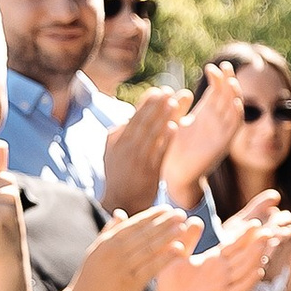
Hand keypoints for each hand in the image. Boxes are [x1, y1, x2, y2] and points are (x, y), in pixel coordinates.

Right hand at [70, 203, 200, 290]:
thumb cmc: (92, 276)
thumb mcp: (96, 251)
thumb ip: (109, 232)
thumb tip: (120, 213)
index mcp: (107, 242)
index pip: (133, 225)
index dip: (152, 215)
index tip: (167, 208)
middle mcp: (114, 252)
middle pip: (144, 234)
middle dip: (164, 222)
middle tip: (180, 213)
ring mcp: (122, 267)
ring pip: (149, 248)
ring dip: (167, 236)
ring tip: (183, 227)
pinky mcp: (130, 283)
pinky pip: (151, 267)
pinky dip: (165, 257)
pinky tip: (179, 249)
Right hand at [99, 85, 178, 215]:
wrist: (121, 201)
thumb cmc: (121, 172)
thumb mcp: (115, 150)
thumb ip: (124, 131)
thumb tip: (137, 112)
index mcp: (115, 139)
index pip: (133, 116)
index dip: (147, 102)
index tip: (159, 90)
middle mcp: (124, 147)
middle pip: (142, 121)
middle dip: (155, 104)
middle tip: (168, 90)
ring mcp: (136, 159)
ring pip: (151, 133)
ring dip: (163, 116)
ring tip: (173, 102)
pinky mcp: (148, 172)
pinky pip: (158, 152)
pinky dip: (166, 139)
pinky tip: (174, 127)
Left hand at [156, 214, 283, 290]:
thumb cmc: (171, 282)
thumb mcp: (178, 256)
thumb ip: (188, 239)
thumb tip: (196, 219)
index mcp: (213, 259)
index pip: (232, 244)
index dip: (243, 234)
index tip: (255, 222)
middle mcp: (222, 271)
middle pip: (243, 255)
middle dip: (255, 243)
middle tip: (268, 231)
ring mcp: (224, 285)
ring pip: (244, 269)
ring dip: (255, 257)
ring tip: (264, 244)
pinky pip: (239, 289)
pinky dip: (249, 281)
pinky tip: (258, 272)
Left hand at [159, 63, 242, 208]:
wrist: (175, 175)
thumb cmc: (173, 150)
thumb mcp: (175, 124)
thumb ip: (179, 108)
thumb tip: (181, 91)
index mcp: (205, 116)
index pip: (216, 92)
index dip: (218, 79)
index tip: (211, 66)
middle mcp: (215, 123)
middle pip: (228, 97)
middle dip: (229, 81)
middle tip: (226, 66)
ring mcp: (220, 134)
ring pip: (234, 110)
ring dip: (235, 96)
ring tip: (232, 82)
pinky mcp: (222, 146)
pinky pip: (234, 130)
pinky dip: (236, 116)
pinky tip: (235, 103)